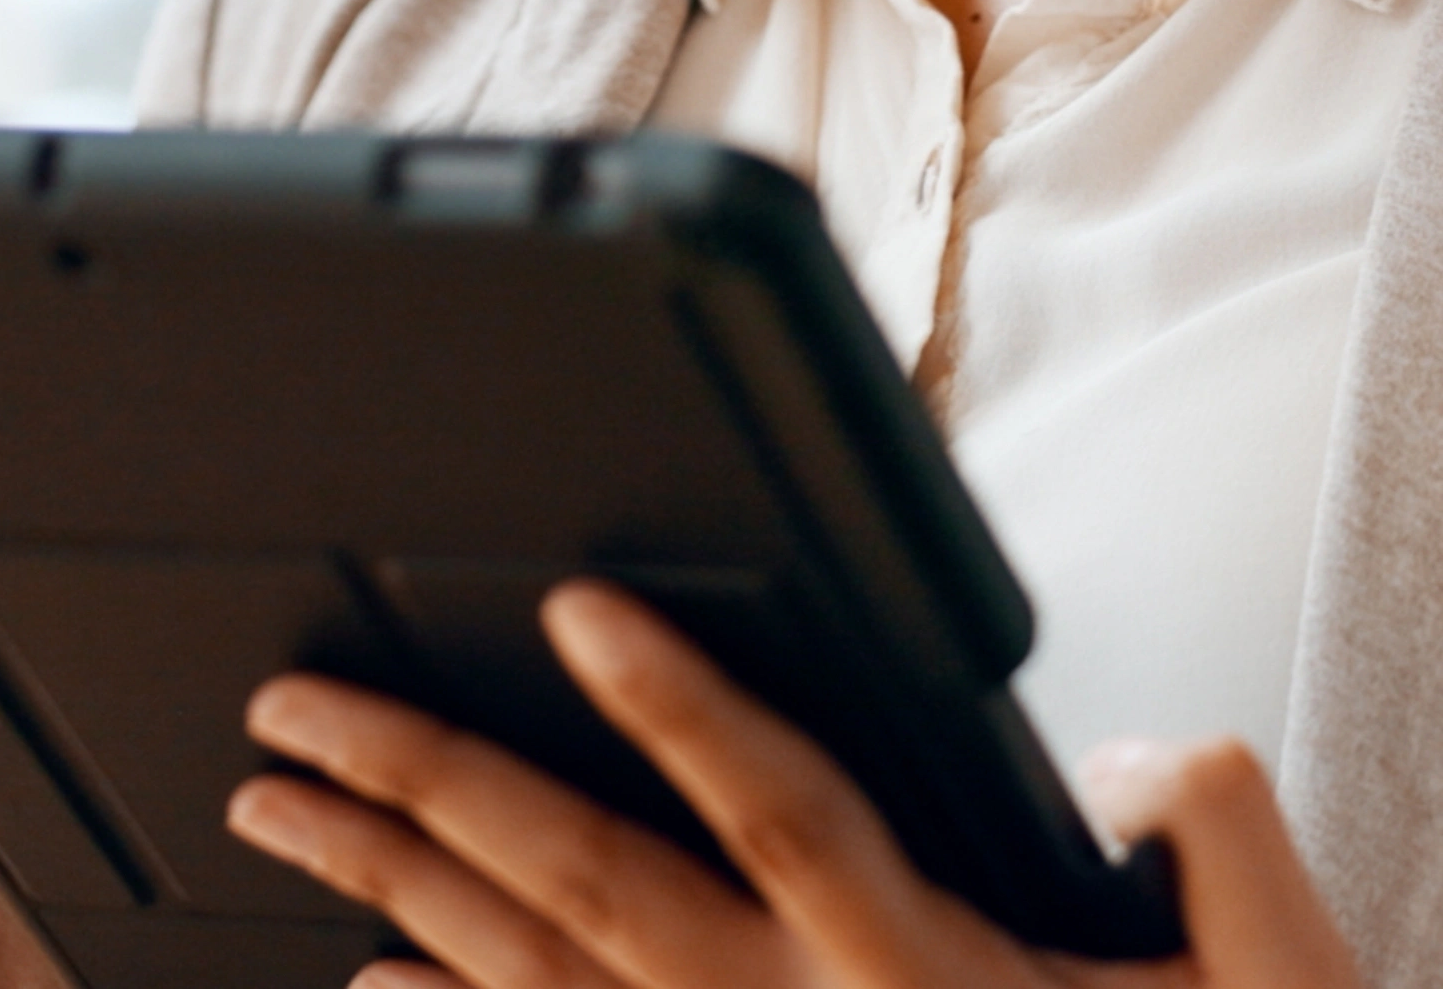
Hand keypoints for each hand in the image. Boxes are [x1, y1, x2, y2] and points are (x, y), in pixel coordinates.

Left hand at [227, 581, 1361, 988]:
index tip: (573, 605)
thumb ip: (1210, 830)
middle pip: (586, 889)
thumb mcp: (1274, 979)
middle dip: (427, 790)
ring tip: (281, 806)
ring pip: (531, 982)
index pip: (781, 809)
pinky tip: (368, 986)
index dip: (677, 705)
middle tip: (295, 711)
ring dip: (390, 892)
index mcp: (919, 967)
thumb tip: (1131, 751)